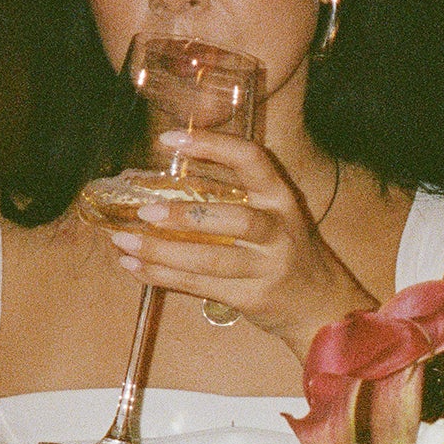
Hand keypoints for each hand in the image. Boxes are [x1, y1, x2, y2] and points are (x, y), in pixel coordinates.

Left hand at [104, 132, 373, 354]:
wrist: (318, 303)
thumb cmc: (281, 248)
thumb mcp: (268, 212)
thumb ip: (226, 192)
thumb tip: (158, 176)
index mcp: (280, 197)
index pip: (251, 159)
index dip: (211, 145)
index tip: (168, 140)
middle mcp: (279, 230)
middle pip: (236, 220)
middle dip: (186, 215)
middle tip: (144, 210)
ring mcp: (268, 268)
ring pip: (212, 260)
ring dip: (163, 252)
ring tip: (124, 242)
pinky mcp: (252, 298)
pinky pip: (200, 286)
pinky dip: (163, 276)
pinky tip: (135, 266)